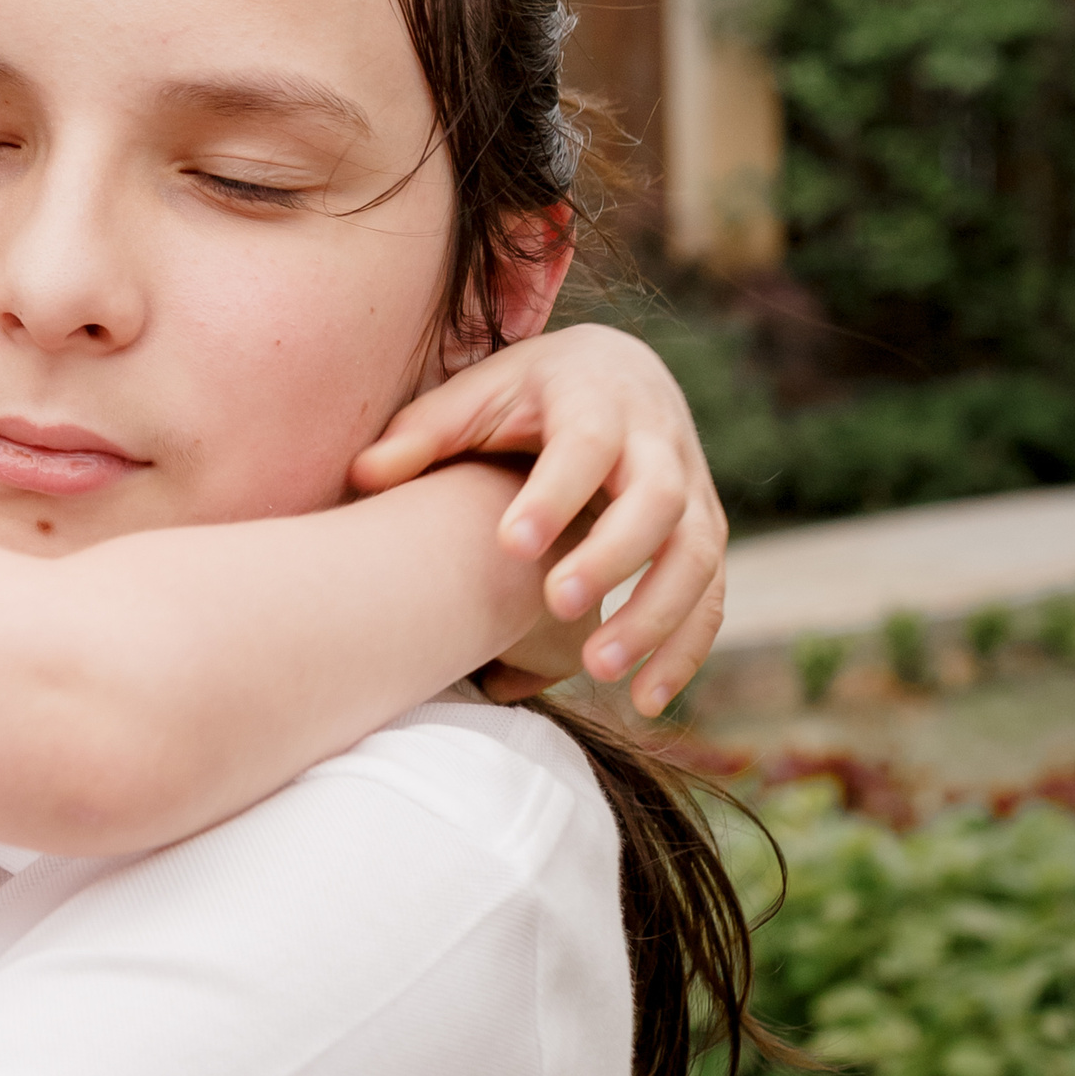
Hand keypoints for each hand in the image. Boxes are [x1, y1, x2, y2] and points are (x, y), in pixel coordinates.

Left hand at [350, 326, 725, 717]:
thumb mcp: (476, 395)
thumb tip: (362, 475)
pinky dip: (687, 648)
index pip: (585, 446)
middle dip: (612, 556)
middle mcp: (658, 443)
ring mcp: (693, 491)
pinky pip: (712, 595)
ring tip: (598, 670)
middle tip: (556, 606)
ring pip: (696, 555)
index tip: (510, 544)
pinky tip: (644, 701)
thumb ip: (423, 434)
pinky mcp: (705, 534)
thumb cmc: (525, 393)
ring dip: (656, 616)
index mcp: (597, 400)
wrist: (616, 374)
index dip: (554, 494)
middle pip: (656, 502)